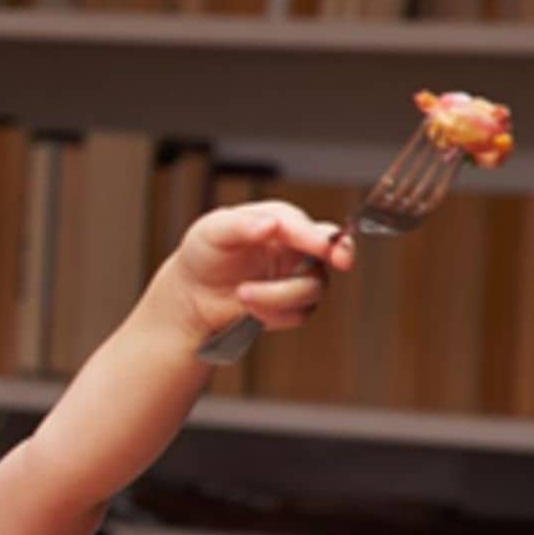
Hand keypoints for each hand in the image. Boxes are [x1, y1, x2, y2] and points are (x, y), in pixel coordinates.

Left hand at [169, 201, 354, 340]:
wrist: (192, 294)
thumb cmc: (204, 253)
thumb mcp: (211, 231)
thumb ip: (239, 225)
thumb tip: (270, 224)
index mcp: (281, 221)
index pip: (308, 226)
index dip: (317, 237)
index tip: (322, 246)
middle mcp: (296, 247)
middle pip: (334, 249)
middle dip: (341, 253)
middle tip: (340, 259)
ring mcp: (297, 276)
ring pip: (313, 288)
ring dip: (277, 294)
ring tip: (241, 293)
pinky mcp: (293, 305)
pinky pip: (297, 313)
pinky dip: (271, 312)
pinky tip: (246, 306)